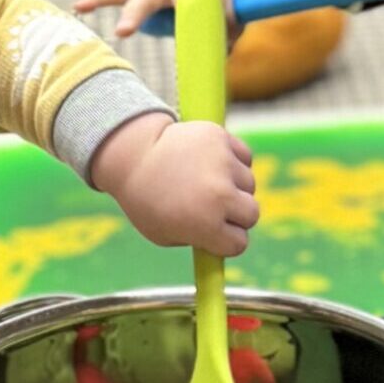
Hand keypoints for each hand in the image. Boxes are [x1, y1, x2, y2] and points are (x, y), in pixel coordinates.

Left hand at [90, 113, 259, 255]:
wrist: (132, 156)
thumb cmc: (146, 201)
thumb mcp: (165, 235)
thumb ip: (199, 239)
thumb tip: (227, 237)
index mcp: (206, 225)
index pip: (239, 243)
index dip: (226, 240)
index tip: (214, 233)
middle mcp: (220, 195)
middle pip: (252, 213)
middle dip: (237, 215)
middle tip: (216, 207)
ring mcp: (223, 164)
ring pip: (249, 183)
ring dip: (235, 185)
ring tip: (207, 180)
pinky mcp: (222, 139)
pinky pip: (244, 157)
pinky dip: (235, 161)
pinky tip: (213, 162)